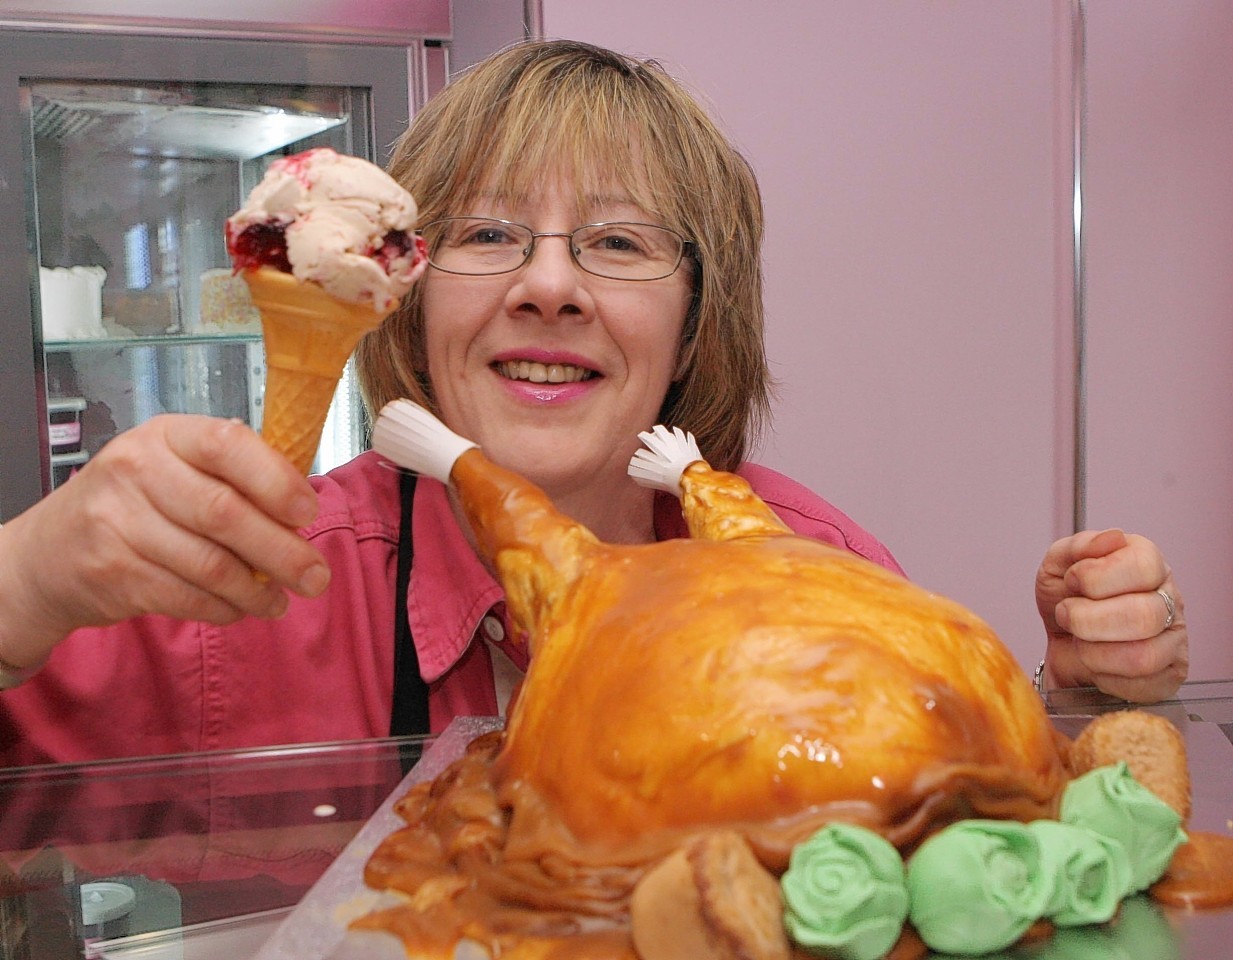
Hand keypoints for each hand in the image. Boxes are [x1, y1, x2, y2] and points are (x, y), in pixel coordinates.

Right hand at [0, 415, 330, 667]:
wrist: (47, 553)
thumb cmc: (132, 505)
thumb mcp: (172, 469)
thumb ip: (230, 478)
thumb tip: (302, 509)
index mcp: (165, 436)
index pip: (227, 444)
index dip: (276, 480)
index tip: (309, 511)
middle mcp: (136, 471)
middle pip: (225, 513)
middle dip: (283, 551)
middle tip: (316, 576)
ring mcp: (118, 522)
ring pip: (210, 564)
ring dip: (256, 590)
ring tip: (280, 601)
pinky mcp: (112, 572)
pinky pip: (186, 597)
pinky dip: (223, 608)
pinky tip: (241, 609)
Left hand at [1035, 528, 1187, 701]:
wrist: (1059, 642)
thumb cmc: (1065, 599)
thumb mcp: (1057, 565)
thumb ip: (1078, 546)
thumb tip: (1112, 538)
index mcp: (1148, 563)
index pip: (1142, 566)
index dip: (1095, 577)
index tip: (1073, 581)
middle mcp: (1169, 599)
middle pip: (1143, 616)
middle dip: (1087, 619)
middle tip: (1067, 615)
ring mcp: (1173, 640)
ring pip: (1142, 656)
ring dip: (1092, 651)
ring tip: (1080, 641)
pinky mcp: (1168, 677)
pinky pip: (1142, 686)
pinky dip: (1105, 677)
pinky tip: (1096, 663)